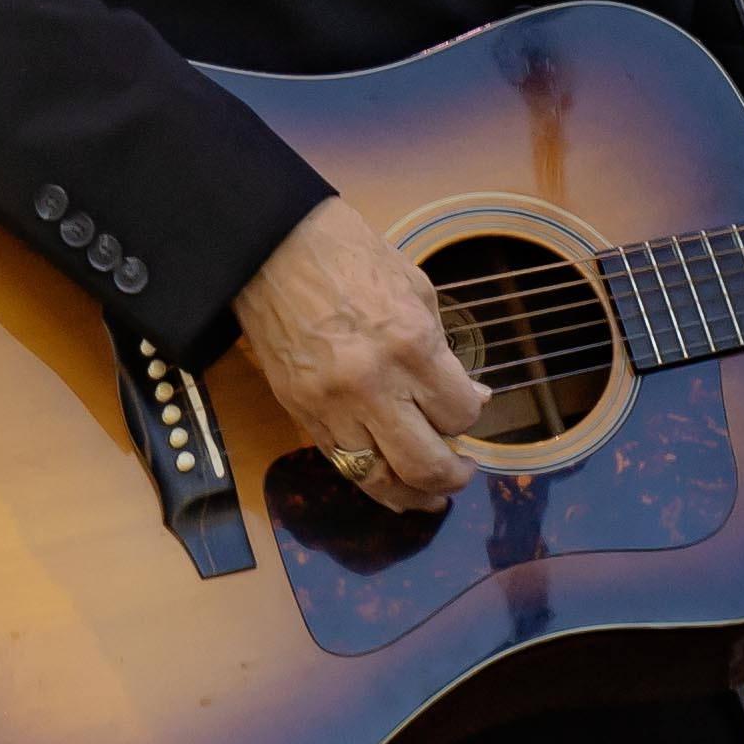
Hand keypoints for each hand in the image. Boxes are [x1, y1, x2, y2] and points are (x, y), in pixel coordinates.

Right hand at [232, 197, 488, 514]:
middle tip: (462, 472)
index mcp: (411, 345)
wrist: (271, 249)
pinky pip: (341, 464)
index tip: (468, 406)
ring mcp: (331, 404)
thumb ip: (444, 352)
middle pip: (425, 464)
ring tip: (430, 495)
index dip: (471, 417)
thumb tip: (471, 397)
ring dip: (412, 494)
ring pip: (379, 478)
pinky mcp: (300, 411)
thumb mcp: (416, 291)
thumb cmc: (349, 256)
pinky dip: (370, 481)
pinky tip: (388, 484)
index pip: (460, 414)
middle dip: (453, 476)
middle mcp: (373, 384)